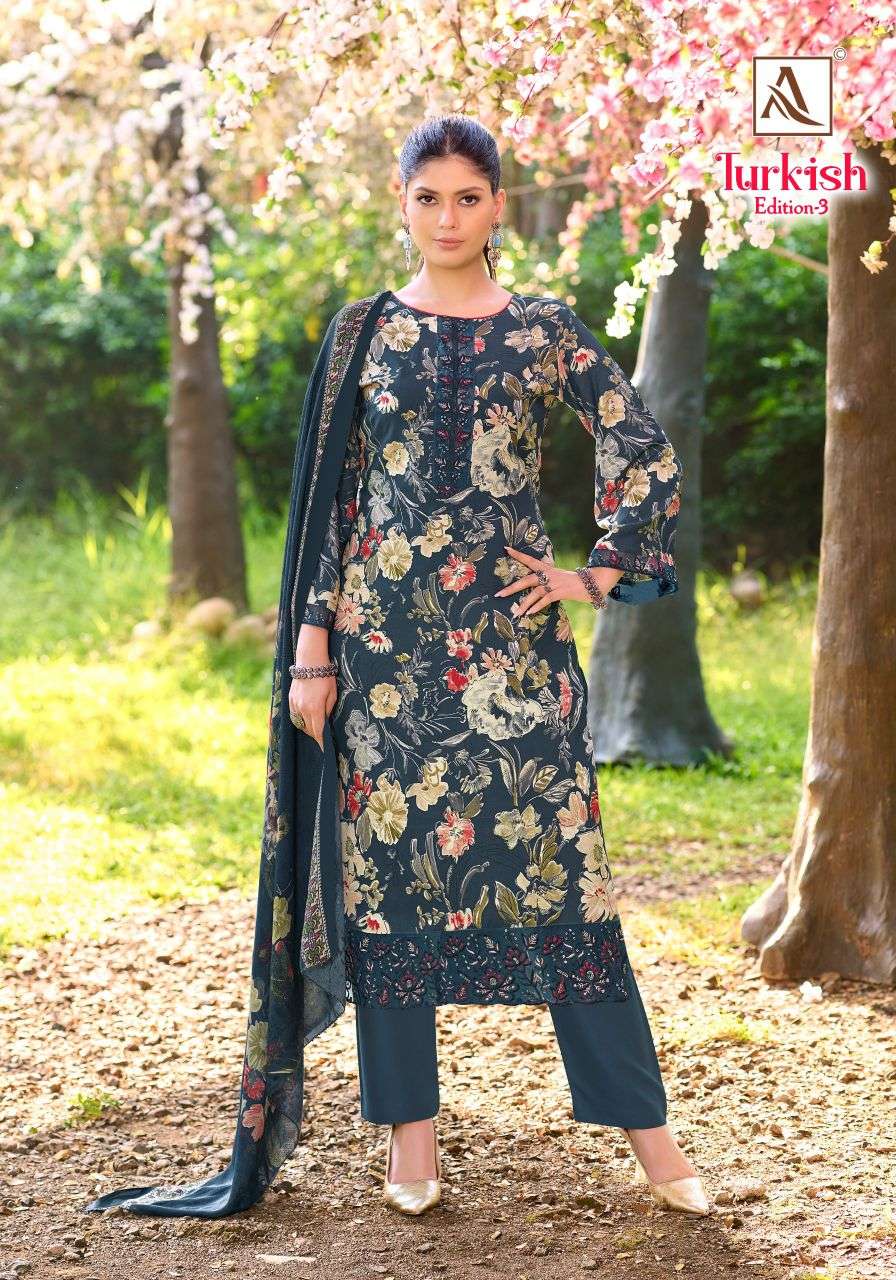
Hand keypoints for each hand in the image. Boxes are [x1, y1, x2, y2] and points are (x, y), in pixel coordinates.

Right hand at [288, 672, 335, 750]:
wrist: (310, 661)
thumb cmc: (325, 677)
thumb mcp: (332, 694)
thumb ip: (328, 710)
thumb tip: (325, 721)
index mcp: (315, 708)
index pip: (318, 731)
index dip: (321, 741)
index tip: (324, 749)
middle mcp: (302, 709)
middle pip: (308, 729)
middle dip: (315, 735)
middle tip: (322, 737)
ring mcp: (294, 704)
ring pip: (299, 723)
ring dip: (307, 728)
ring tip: (315, 728)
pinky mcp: (290, 699)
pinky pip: (294, 715)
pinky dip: (300, 719)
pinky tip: (306, 718)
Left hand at [497, 545, 622, 617]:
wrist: (594, 583)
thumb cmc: (575, 583)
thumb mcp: (559, 580)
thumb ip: (546, 584)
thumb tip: (534, 593)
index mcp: (548, 569)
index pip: (530, 560)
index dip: (518, 555)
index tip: (506, 549)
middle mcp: (549, 574)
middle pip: (527, 579)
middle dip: (512, 588)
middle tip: (498, 594)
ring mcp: (555, 583)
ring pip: (535, 592)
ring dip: (524, 604)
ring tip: (515, 613)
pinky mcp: (561, 592)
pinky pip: (546, 599)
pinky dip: (537, 606)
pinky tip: (529, 613)